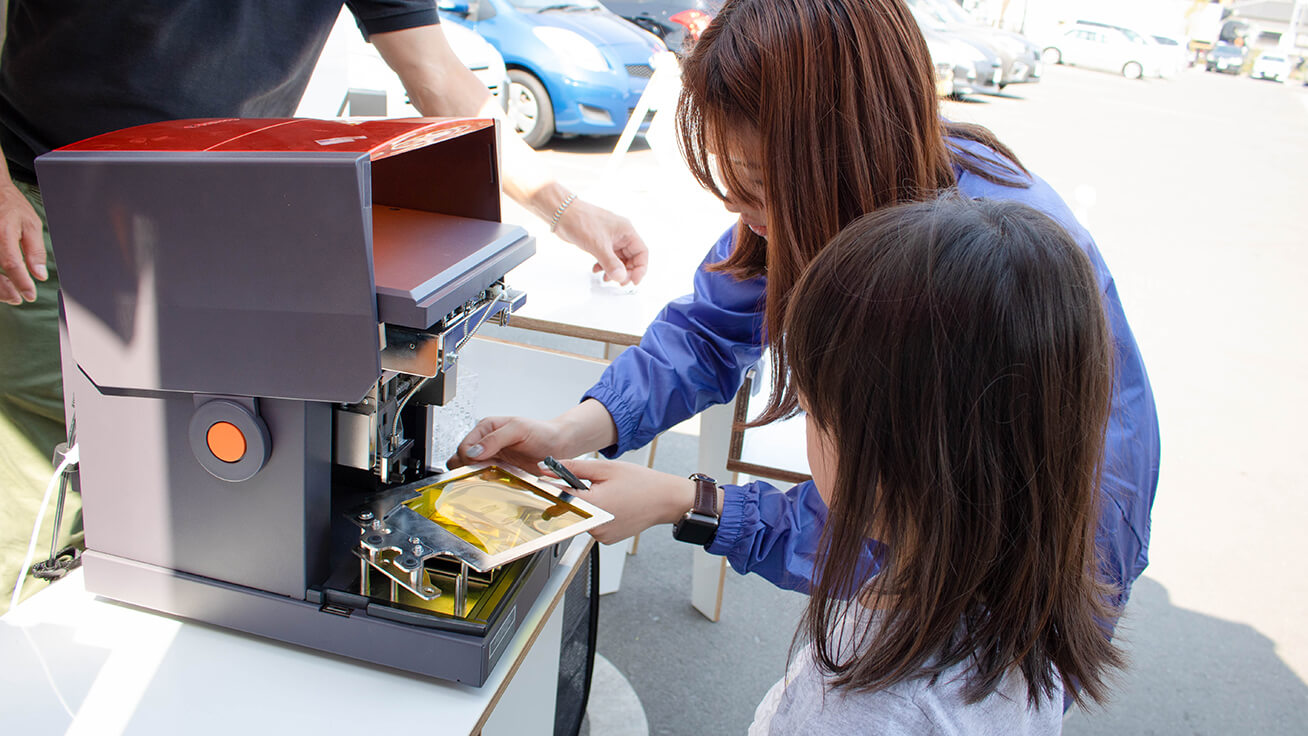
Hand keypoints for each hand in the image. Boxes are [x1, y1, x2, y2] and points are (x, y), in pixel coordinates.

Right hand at [0, 181, 46, 304]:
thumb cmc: (11, 206)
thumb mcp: (31, 224)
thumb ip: (35, 251)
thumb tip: (39, 275)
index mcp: (2, 232)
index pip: (10, 263)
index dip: (21, 282)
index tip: (30, 295)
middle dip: (3, 290)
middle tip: (18, 298)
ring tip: (10, 294)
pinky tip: (2, 283)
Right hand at [449, 415, 569, 471]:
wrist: (558, 445)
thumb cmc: (541, 432)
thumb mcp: (518, 429)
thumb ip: (495, 439)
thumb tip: (474, 451)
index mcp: (486, 428)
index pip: (464, 446)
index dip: (468, 457)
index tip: (479, 463)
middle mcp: (486, 443)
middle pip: (462, 459)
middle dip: (467, 468)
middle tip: (481, 473)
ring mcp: (492, 457)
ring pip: (471, 470)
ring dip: (475, 476)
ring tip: (489, 476)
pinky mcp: (499, 470)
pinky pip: (484, 478)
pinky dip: (486, 481)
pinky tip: (495, 481)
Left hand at [548, 458, 693, 544]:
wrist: (665, 499)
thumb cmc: (641, 483)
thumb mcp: (605, 468)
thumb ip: (572, 468)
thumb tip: (546, 468)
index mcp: (593, 505)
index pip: (558, 497)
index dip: (551, 487)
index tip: (548, 481)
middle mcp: (595, 525)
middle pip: (569, 509)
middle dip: (573, 495)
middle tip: (590, 485)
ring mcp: (601, 536)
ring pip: (580, 517)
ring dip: (585, 506)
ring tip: (606, 494)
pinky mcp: (606, 540)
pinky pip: (591, 526)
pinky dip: (596, 515)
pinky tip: (611, 506)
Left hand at [552, 198, 648, 286]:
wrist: (562, 214)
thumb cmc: (580, 220)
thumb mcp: (598, 245)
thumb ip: (611, 263)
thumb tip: (621, 277)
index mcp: (626, 230)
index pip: (642, 252)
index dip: (640, 268)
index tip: (634, 280)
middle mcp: (620, 234)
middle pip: (632, 257)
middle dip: (627, 271)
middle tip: (620, 282)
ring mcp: (610, 238)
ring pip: (619, 259)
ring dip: (614, 270)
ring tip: (607, 278)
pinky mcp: (600, 242)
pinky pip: (608, 257)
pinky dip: (604, 265)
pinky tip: (596, 269)